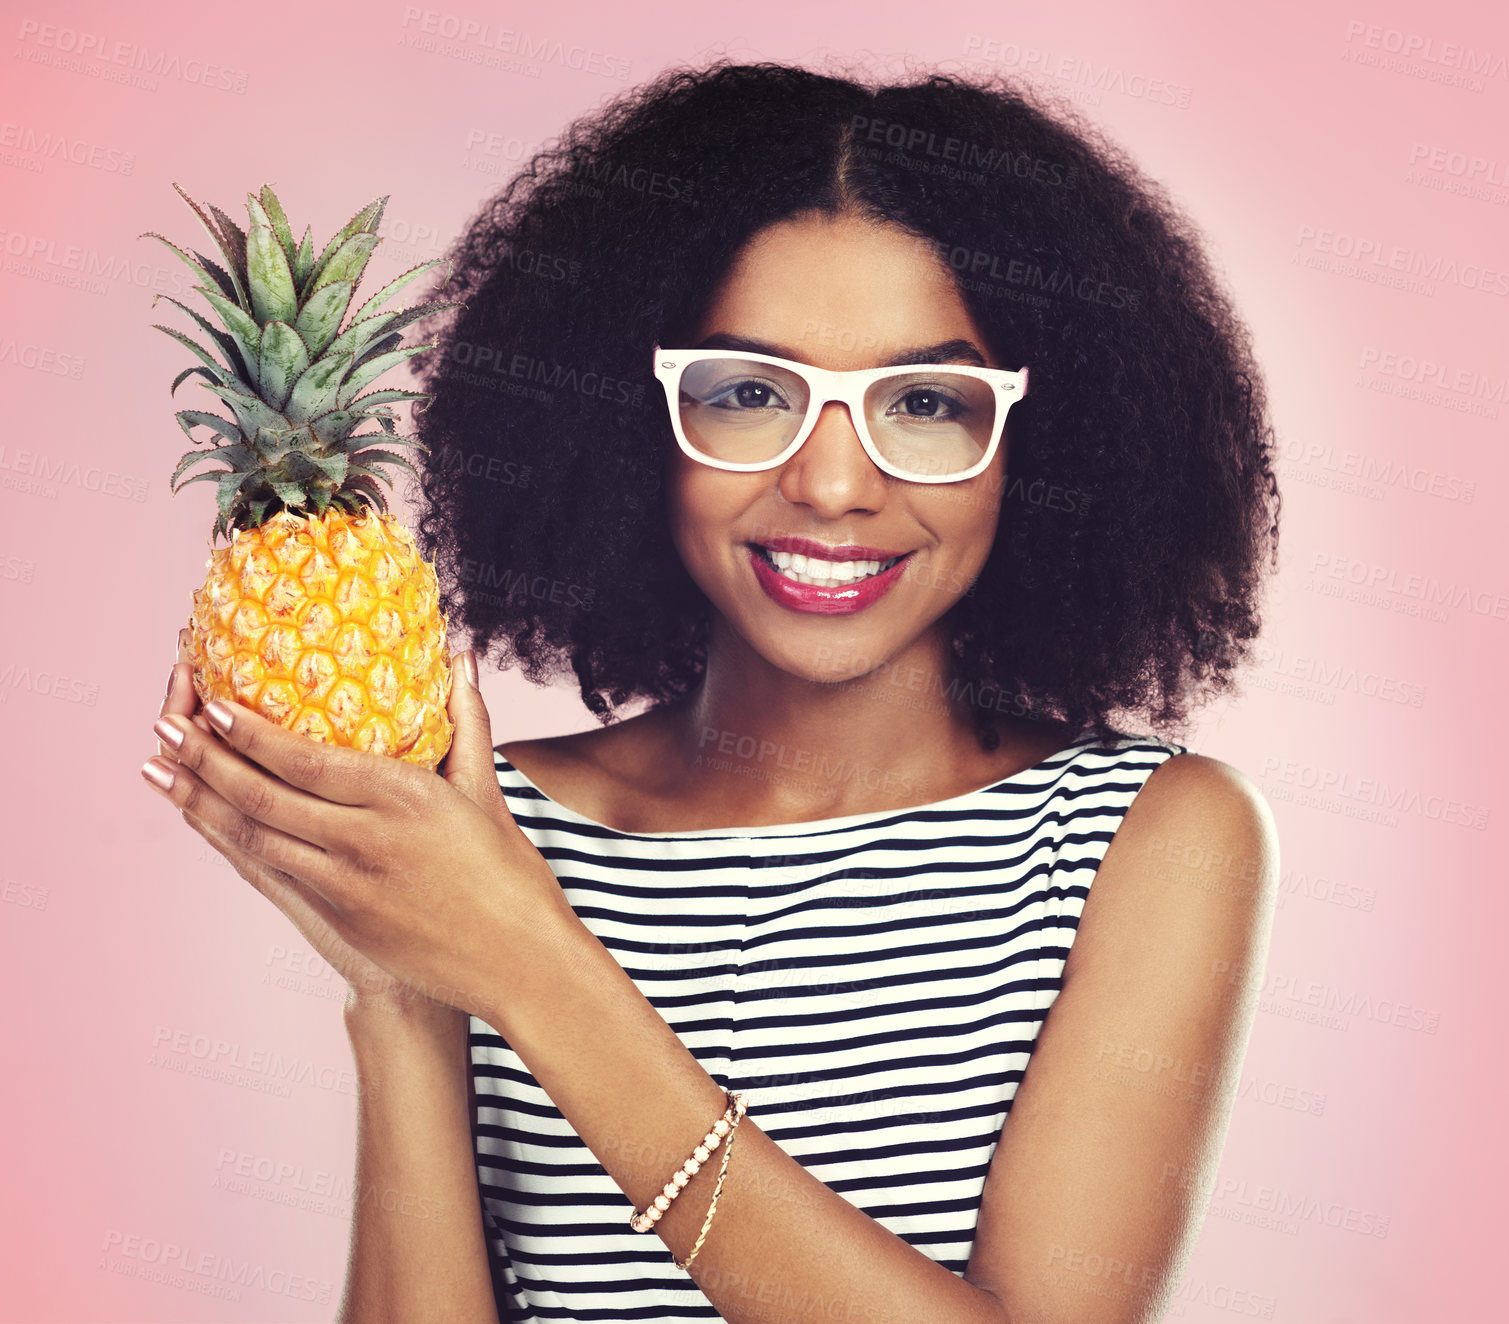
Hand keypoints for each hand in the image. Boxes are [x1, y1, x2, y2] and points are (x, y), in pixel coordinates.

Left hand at [144, 643, 564, 1024]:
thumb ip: (467, 723)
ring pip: (255, 836)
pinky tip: (204, 819)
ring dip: (200, 799)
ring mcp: (347, 885)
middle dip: (205, 757)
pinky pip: (269, 870)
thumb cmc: (511, 876)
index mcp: (405, 799)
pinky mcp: (341, 919)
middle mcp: (367, 840)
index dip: (251, 733)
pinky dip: (228, 840)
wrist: (519, 964)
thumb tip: (459, 659)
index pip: (307, 760)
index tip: (211, 704)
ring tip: (158, 768)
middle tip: (163, 725)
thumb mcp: (487, 794)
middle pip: (265, 795)